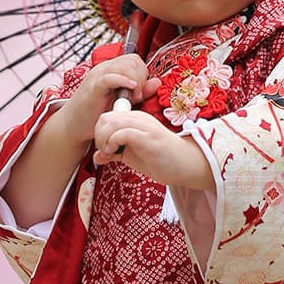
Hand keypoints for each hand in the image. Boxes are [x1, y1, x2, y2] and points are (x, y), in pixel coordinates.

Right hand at [57, 53, 158, 149]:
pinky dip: (122, 80)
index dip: (143, 74)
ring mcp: (97, 76)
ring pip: (124, 65)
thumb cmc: (97, 114)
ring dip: (134, 81)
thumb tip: (157, 82)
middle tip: (137, 97)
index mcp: (112, 70)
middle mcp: (105, 69)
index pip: (135, 60)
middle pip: (133, 60)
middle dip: (141, 78)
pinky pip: (110, 77)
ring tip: (131, 99)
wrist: (74, 125)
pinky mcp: (93, 87)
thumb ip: (141, 92)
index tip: (141, 93)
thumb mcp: (124, 101)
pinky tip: (130, 88)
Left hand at [93, 108, 214, 188]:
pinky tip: (116, 154)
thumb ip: (115, 153)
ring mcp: (144, 126)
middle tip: (105, 153)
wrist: (187, 165)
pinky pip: (123, 133)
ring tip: (110, 154)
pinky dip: (113, 143)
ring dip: (103, 140)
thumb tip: (96, 157)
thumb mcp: (132, 155)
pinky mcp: (148, 137)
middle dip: (98, 137)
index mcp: (134, 120)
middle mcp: (138, 119)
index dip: (98, 134)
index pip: (106, 117)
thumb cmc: (161, 160)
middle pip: (104, 118)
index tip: (104, 151)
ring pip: (110, 123)